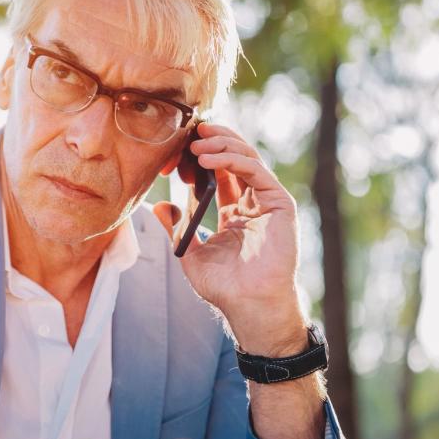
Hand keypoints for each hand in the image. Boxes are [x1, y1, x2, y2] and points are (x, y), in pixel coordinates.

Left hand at [152, 123, 306, 352]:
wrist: (248, 304)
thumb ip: (176, 228)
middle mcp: (251, 202)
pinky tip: (208, 160)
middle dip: (210, 141)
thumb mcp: (190, 252)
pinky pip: (255, 171)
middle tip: (187, 133)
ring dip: (220, 144)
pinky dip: (232, 159)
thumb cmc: (224, 286)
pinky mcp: (279, 203)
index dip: (196, 159)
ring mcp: (266, 201)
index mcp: (233, 212)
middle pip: (233, 158)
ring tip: (195, 143)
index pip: (217, 173)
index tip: (173, 155)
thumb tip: (158, 206)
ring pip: (246, 157)